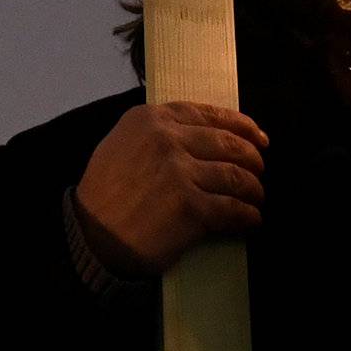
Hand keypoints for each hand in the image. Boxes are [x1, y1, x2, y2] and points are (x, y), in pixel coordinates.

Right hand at [72, 102, 268, 278]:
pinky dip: (247, 215)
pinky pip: (232, 208)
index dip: (242, 126)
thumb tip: (203, 134)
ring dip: (253, 189)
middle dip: (252, 158)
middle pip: (229, 144)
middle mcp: (168, 140)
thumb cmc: (104, 194)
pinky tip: (251, 219)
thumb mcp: (121, 143)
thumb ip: (157, 132)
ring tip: (256, 197)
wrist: (91, 236)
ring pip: (236, 176)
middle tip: (259, 170)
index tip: (258, 137)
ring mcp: (181, 173)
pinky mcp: (190, 208)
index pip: (209, 114)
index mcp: (151, 119)